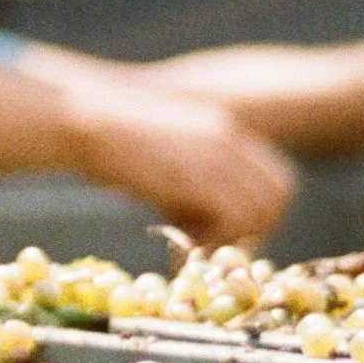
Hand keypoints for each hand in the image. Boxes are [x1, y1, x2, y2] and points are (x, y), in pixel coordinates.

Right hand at [59, 77, 296, 245]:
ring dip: (229, 238)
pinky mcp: (197, 177)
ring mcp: (216, 157)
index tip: (228, 231)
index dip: (260, 212)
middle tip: (212, 243)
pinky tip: (177, 241)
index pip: (277, 178)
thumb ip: (194, 176)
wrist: (84, 119)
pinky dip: (211, 241)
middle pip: (278, 197)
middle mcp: (230, 140)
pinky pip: (233, 221)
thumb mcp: (167, 151)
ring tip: (188, 242)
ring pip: (260, 213)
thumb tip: (199, 217)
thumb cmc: (111, 138)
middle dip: (253, 230)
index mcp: (226, 129)